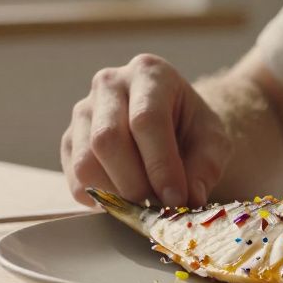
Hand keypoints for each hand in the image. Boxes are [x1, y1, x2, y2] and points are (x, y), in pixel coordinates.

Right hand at [61, 54, 231, 208]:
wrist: (171, 123)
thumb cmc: (191, 128)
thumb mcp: (212, 140)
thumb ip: (205, 166)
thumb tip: (191, 198)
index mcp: (149, 74)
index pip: (146, 120)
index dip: (161, 164)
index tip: (176, 199)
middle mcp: (109, 84)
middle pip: (107, 139)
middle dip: (135, 184)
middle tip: (158, 208)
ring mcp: (84, 111)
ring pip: (85, 162)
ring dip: (116, 194)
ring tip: (144, 205)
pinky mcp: (71, 140)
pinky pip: (75, 179)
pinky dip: (100, 199)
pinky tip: (126, 198)